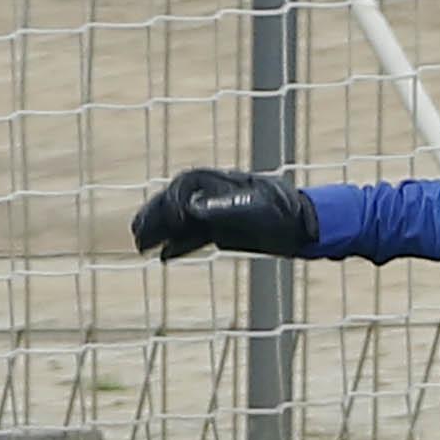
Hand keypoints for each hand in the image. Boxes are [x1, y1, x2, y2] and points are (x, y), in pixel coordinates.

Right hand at [132, 169, 316, 260]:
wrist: (302, 223)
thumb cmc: (281, 212)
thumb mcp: (255, 209)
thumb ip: (223, 209)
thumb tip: (192, 210)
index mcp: (216, 182)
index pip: (181, 190)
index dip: (168, 206)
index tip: (164, 222)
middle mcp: (210, 195)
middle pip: (173, 205)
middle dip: (155, 218)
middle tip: (137, 235)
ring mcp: (214, 213)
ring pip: (179, 222)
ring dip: (160, 233)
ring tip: (141, 246)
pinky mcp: (220, 231)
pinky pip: (193, 238)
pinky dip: (178, 246)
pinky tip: (163, 256)